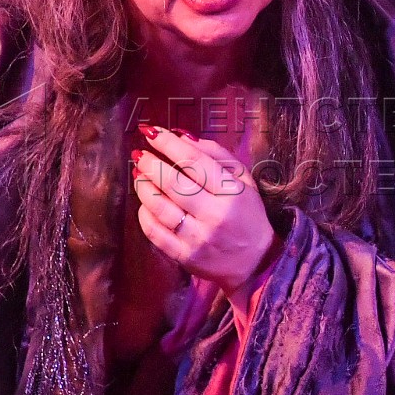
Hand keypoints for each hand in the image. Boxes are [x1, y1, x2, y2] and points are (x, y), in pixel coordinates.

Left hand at [132, 125, 278, 297]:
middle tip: (140, 155)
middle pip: (173, 182)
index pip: (194, 161)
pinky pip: (155, 232)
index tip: (152, 133)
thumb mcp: (243, 179)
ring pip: (160, 206)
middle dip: (151, 164)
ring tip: (139, 175)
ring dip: (143, 186)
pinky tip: (145, 202)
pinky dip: (144, 213)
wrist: (254, 262)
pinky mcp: (185, 256)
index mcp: (232, 192)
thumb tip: (182, 136)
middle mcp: (215, 215)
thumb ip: (216, 154)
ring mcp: (198, 238)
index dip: (169, 144)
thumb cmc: (247, 214)